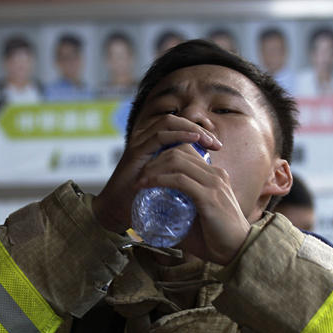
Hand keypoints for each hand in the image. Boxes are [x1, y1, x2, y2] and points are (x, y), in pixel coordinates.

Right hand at [92, 114, 220, 233]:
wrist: (116, 212)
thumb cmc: (142, 202)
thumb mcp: (167, 184)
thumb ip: (180, 175)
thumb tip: (206, 174)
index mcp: (151, 143)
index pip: (178, 126)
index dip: (197, 129)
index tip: (215, 142)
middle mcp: (144, 138)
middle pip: (175, 120)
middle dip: (198, 128)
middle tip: (216, 142)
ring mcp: (139, 143)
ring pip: (168, 122)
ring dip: (191, 129)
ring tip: (209, 140)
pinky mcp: (135, 151)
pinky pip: (159, 136)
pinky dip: (179, 134)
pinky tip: (195, 139)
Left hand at [135, 143, 251, 264]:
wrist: (239, 251)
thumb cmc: (217, 239)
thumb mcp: (196, 218)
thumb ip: (179, 213)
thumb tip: (153, 217)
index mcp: (215, 175)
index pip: (186, 151)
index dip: (163, 157)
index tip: (147, 173)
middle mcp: (215, 174)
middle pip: (179, 151)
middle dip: (154, 160)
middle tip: (139, 177)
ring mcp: (214, 183)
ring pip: (177, 161)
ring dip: (153, 169)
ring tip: (140, 182)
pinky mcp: (209, 196)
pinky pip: (179, 179)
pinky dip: (159, 180)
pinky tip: (147, 186)